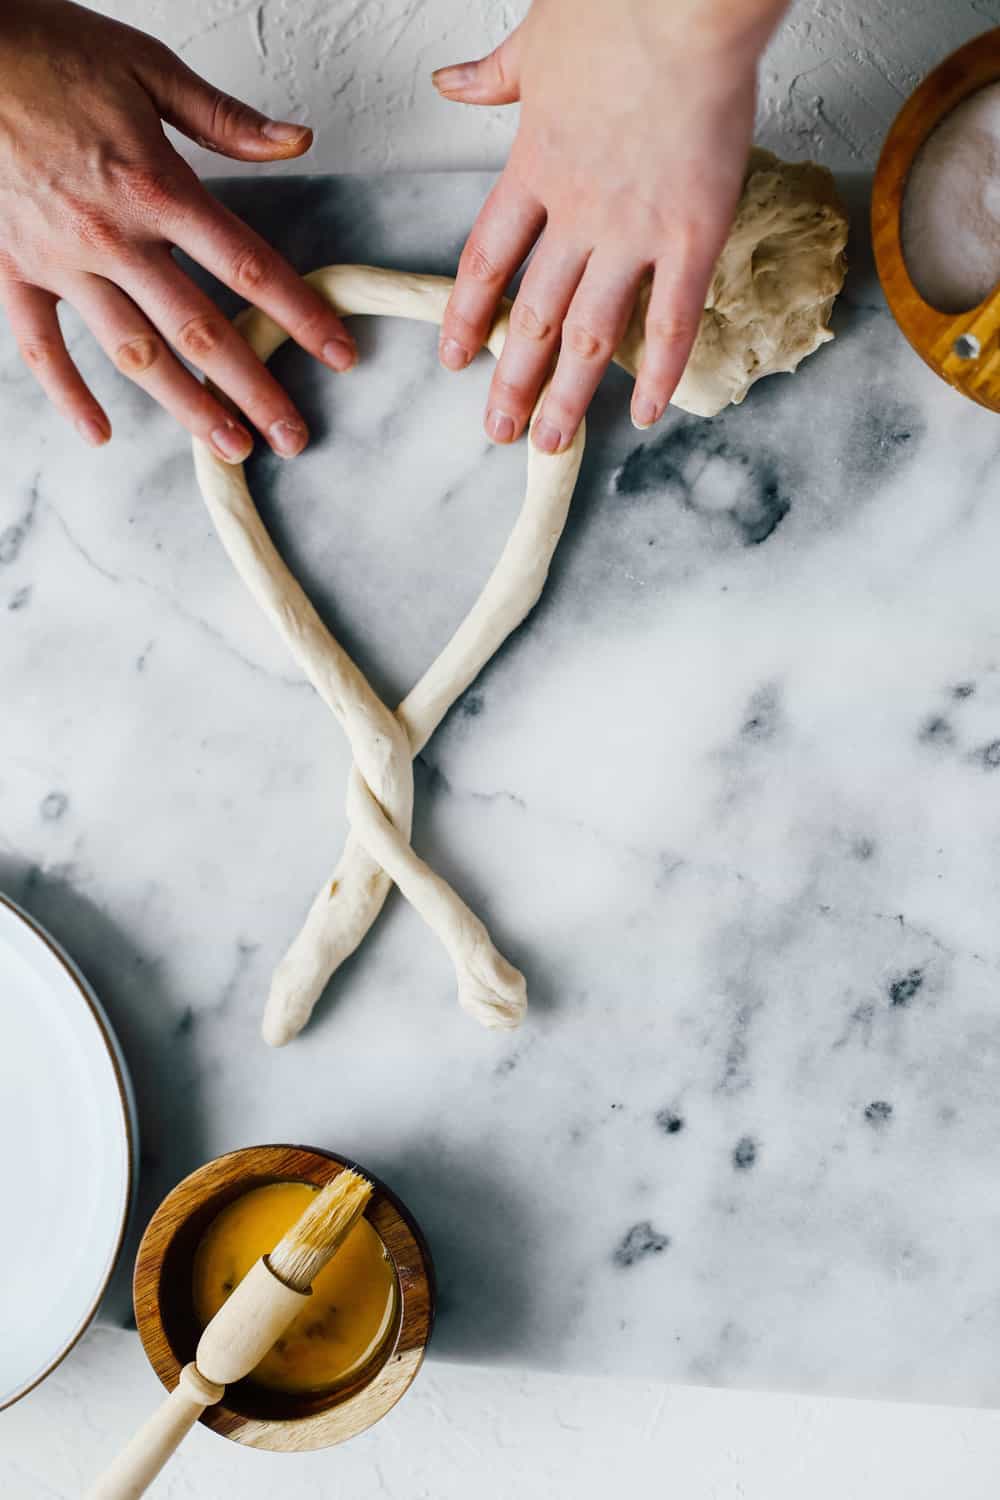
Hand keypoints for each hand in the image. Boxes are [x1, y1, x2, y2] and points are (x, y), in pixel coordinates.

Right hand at [0, 0, 356, 460]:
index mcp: (156, 186)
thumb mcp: (147, 68)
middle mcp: (113, 236)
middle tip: (292, 437)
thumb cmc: (48, 52)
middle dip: (253, 390)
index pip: (246, 267)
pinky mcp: (12, 270)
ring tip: (228, 447)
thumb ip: (226, 119)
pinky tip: (100, 433)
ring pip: (134, 353)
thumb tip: (298, 140)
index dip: (300, 315)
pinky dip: (69, 393)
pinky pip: (40, 346)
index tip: (338, 354)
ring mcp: (61, 261)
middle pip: (200, 330)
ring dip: (186, 407)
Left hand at [434, 0, 786, 451]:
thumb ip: (494, 75)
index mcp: (535, 168)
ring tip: (549, 443)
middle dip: (512, 380)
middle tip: (498, 429)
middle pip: (534, 316)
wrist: (685, 1)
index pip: (487, 262)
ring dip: (567, 396)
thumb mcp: (536, 38)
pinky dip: (660, 373)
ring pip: (592, 334)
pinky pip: (673, 320)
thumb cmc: (617, 5)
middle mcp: (577, 214)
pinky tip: (646, 415)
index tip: (455, 358)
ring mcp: (635, 232)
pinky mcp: (693, 234)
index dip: (467, 316)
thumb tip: (452, 81)